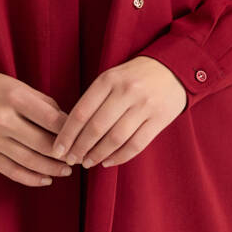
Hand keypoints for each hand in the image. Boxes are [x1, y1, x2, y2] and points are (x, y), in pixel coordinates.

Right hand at [0, 69, 72, 187]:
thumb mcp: (15, 84)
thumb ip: (41, 102)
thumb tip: (66, 121)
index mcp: (14, 97)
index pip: (51, 118)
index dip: (70, 130)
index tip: (82, 135)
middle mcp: (3, 119)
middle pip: (43, 143)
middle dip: (65, 154)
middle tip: (79, 157)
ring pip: (30, 161)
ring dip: (53, 169)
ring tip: (67, 170)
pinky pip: (12, 171)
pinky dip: (31, 178)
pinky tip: (46, 179)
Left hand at [50, 56, 187, 168]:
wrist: (173, 68)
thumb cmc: (134, 76)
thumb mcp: (112, 77)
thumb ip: (94, 99)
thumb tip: (71, 132)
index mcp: (109, 79)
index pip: (81, 111)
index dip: (67, 134)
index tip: (58, 149)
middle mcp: (126, 91)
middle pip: (96, 127)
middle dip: (80, 148)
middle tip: (70, 160)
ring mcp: (144, 106)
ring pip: (115, 138)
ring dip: (98, 155)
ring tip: (87, 163)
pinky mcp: (159, 119)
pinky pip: (136, 144)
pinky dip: (119, 157)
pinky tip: (107, 162)